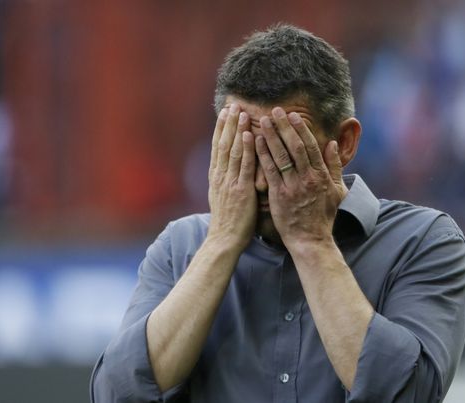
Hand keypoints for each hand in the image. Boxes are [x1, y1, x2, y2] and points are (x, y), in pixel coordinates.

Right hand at [206, 103, 255, 249]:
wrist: (224, 240)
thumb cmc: (228, 222)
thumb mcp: (222, 197)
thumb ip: (226, 181)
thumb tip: (230, 170)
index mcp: (216, 177)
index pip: (218, 147)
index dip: (221, 129)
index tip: (225, 113)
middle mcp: (220, 176)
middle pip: (223, 144)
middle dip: (227, 123)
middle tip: (233, 104)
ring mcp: (229, 182)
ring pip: (232, 150)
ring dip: (236, 129)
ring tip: (241, 112)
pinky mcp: (240, 190)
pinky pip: (243, 165)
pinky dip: (245, 148)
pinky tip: (248, 134)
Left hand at [255, 107, 347, 249]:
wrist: (310, 240)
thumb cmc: (323, 216)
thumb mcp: (337, 191)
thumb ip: (335, 166)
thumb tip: (332, 144)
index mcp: (322, 176)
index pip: (311, 146)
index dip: (300, 129)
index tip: (292, 115)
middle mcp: (308, 179)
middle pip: (295, 147)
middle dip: (284, 127)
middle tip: (274, 110)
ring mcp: (293, 187)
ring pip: (281, 156)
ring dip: (271, 136)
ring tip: (262, 120)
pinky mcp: (279, 196)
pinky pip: (270, 171)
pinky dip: (263, 154)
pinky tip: (256, 142)